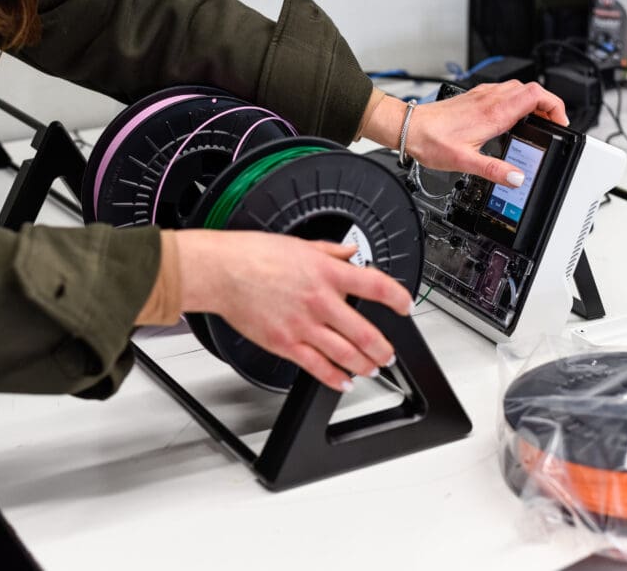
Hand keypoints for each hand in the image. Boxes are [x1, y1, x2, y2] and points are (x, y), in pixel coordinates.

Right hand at [175, 229, 410, 391]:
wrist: (221, 272)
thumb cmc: (252, 255)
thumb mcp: (299, 244)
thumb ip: (330, 251)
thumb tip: (350, 252)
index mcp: (327, 272)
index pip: (376, 286)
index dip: (398, 298)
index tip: (406, 306)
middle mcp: (320, 301)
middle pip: (366, 332)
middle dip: (383, 348)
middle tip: (388, 353)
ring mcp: (304, 325)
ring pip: (346, 353)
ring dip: (364, 365)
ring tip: (372, 368)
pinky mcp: (285, 344)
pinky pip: (317, 367)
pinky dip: (334, 378)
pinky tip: (343, 381)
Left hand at [361, 81, 567, 185]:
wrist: (410, 128)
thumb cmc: (431, 141)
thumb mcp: (465, 162)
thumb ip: (494, 170)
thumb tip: (517, 177)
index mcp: (495, 113)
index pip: (537, 95)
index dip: (555, 106)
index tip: (560, 123)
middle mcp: (491, 99)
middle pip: (532, 90)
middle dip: (547, 106)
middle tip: (550, 125)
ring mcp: (482, 95)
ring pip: (518, 89)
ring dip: (532, 102)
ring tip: (534, 122)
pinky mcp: (474, 97)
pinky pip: (503, 92)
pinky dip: (515, 101)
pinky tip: (509, 118)